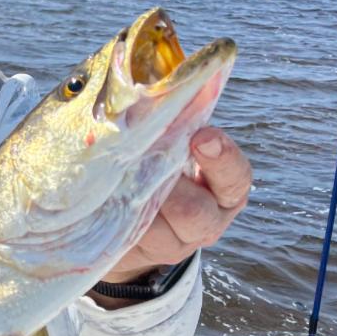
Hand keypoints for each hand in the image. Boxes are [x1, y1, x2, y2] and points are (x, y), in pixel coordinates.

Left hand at [100, 126, 251, 285]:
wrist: (128, 218)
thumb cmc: (153, 165)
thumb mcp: (169, 145)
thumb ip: (170, 122)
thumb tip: (147, 80)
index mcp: (224, 188)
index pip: (236, 176)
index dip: (221, 158)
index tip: (200, 137)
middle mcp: (208, 220)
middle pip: (194, 211)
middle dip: (165, 186)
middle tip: (140, 163)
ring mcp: (177, 243)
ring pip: (157, 228)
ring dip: (134, 202)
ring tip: (115, 179)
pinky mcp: (144, 255)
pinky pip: (128, 239)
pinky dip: (113, 217)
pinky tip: (100, 198)